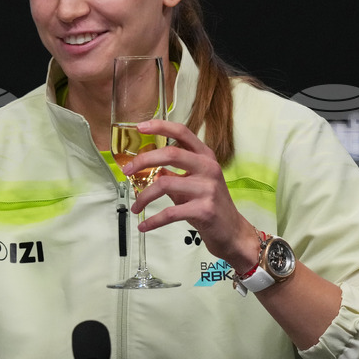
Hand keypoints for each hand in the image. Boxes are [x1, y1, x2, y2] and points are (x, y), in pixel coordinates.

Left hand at [121, 119, 258, 269]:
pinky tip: (144, 225)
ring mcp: (208, 188)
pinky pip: (170, 212)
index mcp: (205, 156)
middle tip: (126, 171)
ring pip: (164, 184)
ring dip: (143, 196)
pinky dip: (153, 220)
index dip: (160, 126)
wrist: (232, 232)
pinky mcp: (205, 210)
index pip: (182, 132)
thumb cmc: (208, 204)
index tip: (139, 127)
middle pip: (170, 154)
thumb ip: (172, 173)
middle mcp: (208, 168)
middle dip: (143, 161)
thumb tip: (145, 167)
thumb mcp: (192, 183)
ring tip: (135, 206)